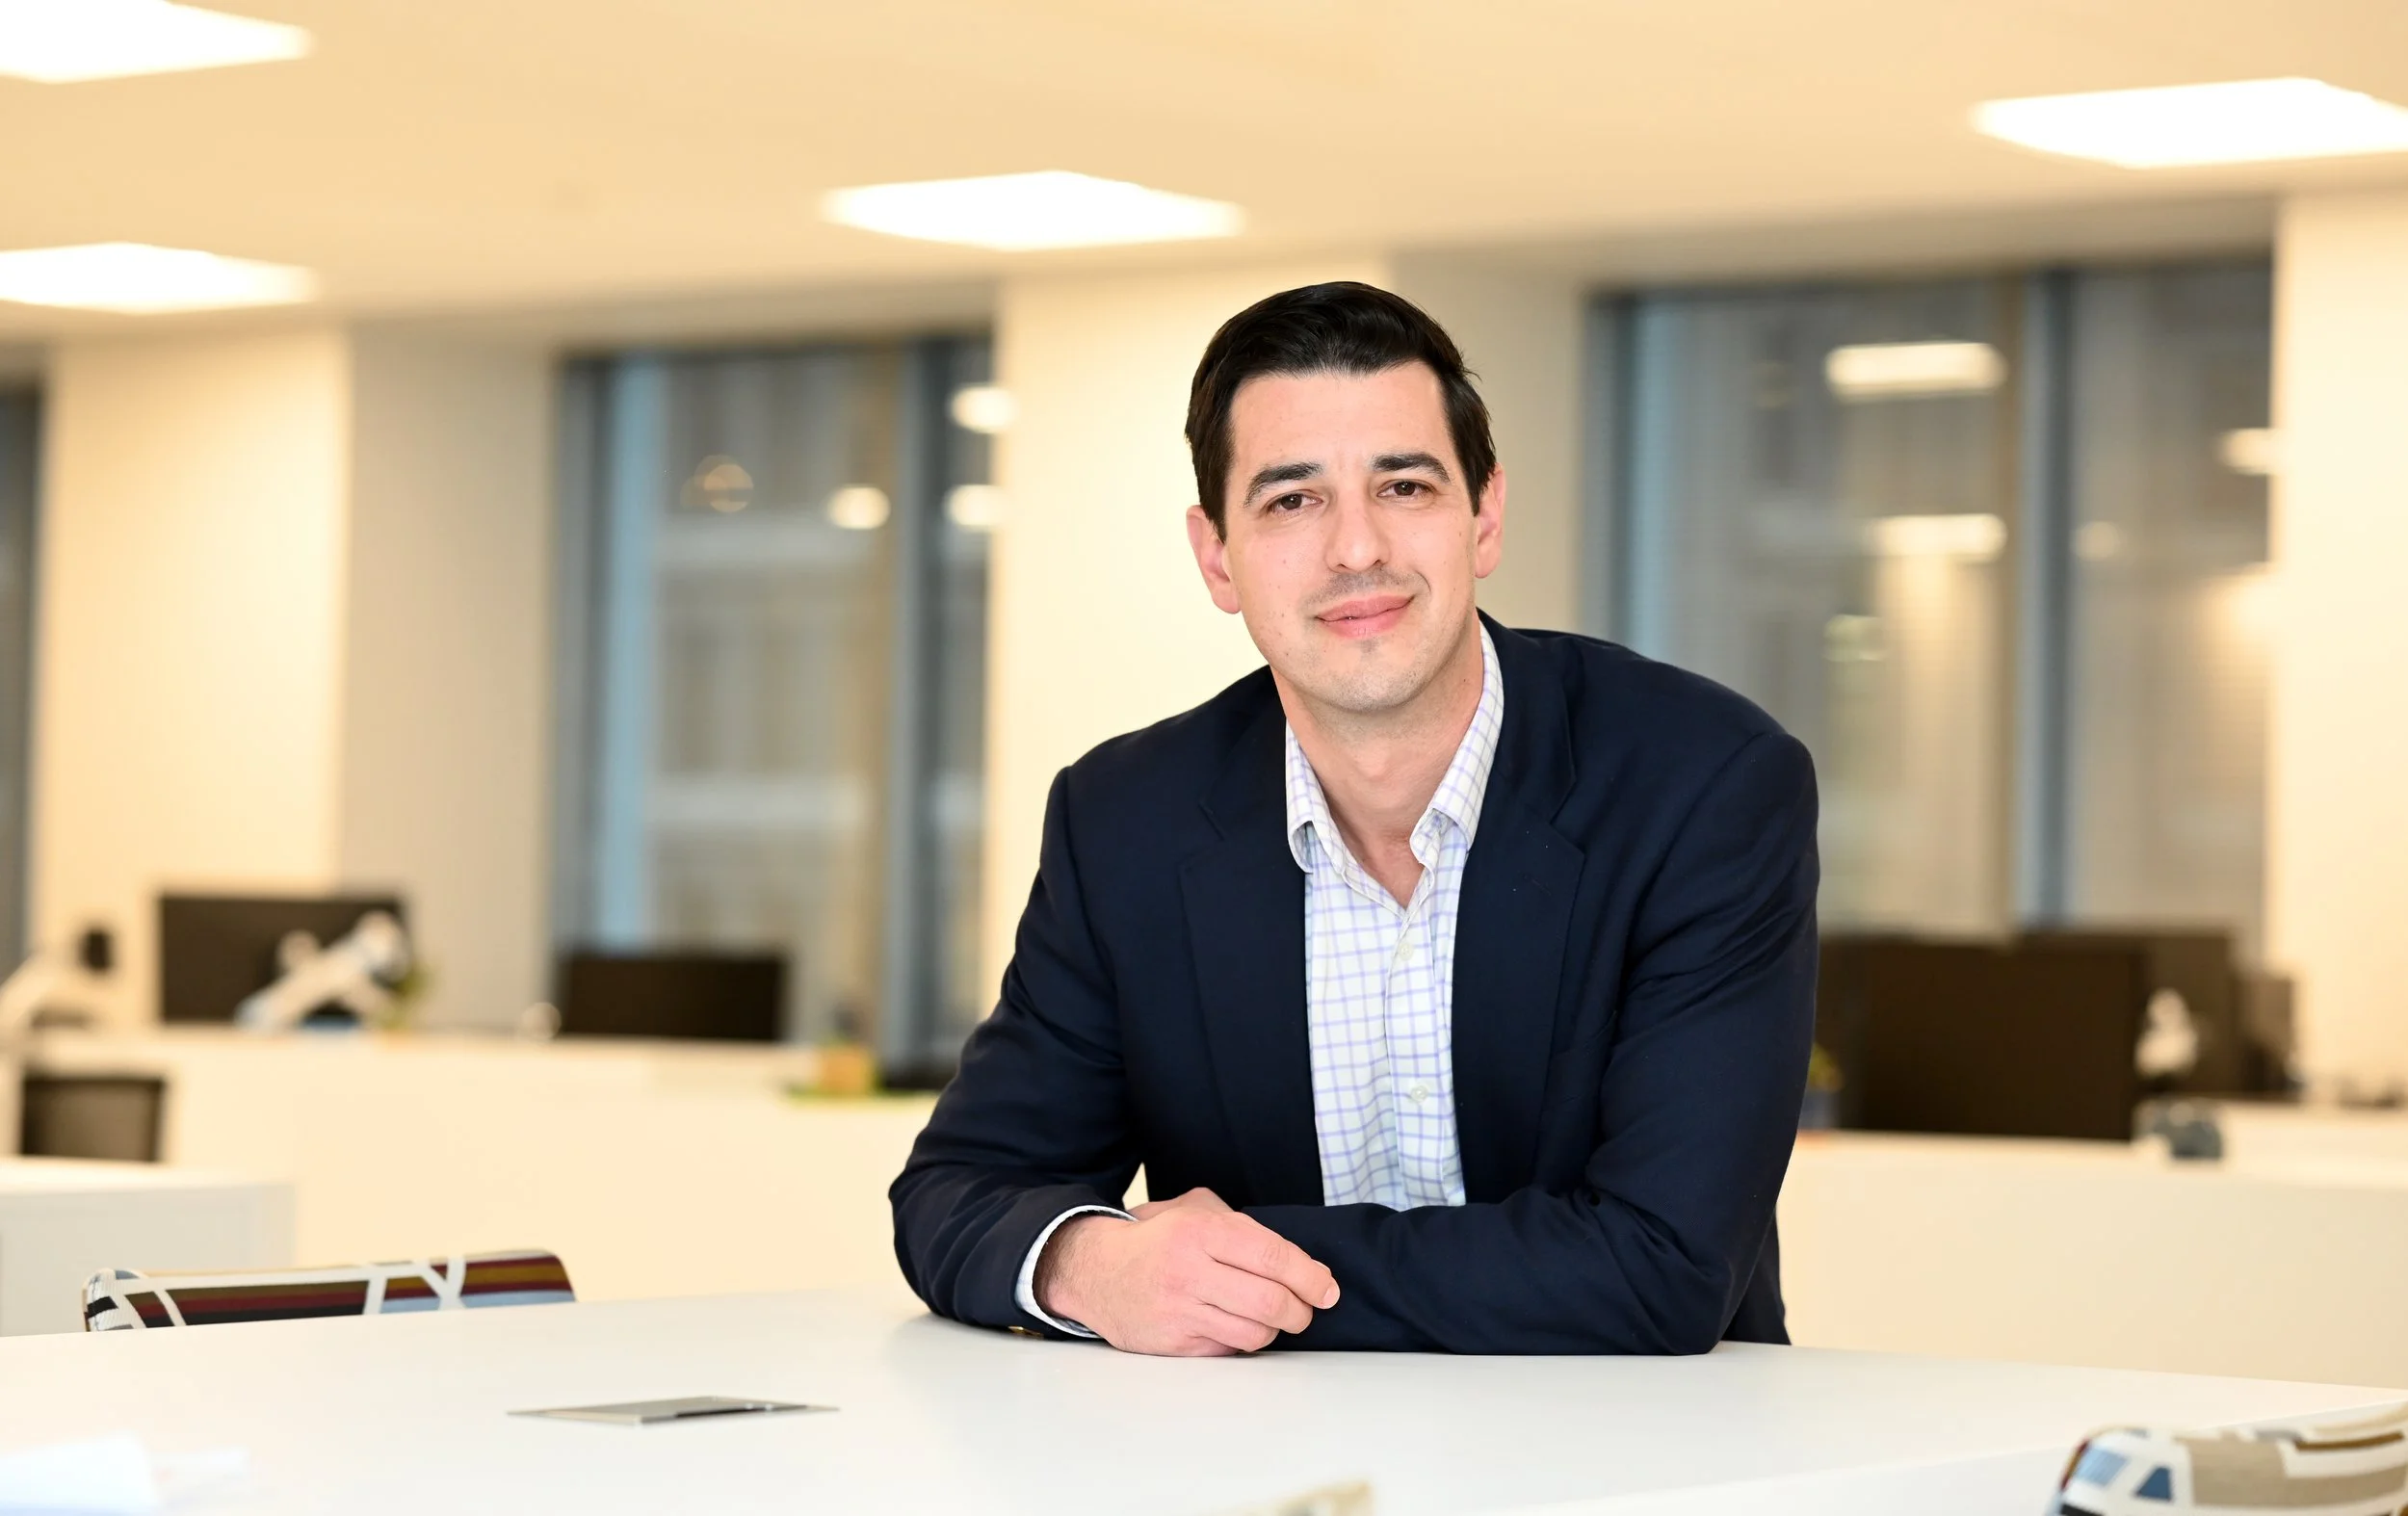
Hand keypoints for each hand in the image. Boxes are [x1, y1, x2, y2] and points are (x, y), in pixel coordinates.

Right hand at [1034, 1187, 1339, 1355]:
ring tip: (1274, 1318)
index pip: (1273, 1256)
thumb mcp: (1194, 1209)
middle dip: (1301, 1311)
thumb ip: (1243, 1226)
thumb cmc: (1155, 1239)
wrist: (1094, 1271)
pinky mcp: (1173, 1343)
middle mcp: (1190, 1270)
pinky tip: (1239, 1326)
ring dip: (1275, 1329)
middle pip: (1271, 1302)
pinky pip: (1228, 1349)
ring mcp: (1180, 1310)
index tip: (1327, 1288)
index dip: (1310, 1276)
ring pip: (1254, 1333)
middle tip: (1306, 1309)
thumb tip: (1301, 1263)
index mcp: (1201, 1230)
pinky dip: (1243, 1340)